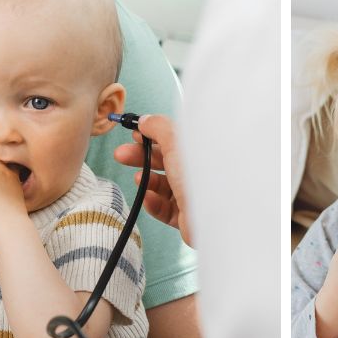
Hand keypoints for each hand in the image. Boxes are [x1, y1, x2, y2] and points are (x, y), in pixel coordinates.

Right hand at [113, 114, 192, 245]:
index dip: (152, 135)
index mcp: (199, 151)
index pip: (173, 140)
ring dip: (148, 180)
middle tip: (121, 155)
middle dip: (141, 156)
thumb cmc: (201, 176)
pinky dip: (154, 202)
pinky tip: (148, 198)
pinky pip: (166, 208)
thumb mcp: (176, 143)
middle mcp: (197, 171)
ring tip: (139, 178)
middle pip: (165, 161)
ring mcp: (193, 194)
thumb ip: (158, 128)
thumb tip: (145, 120)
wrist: (216, 216)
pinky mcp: (188, 216)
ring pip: (164, 186)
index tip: (134, 134)